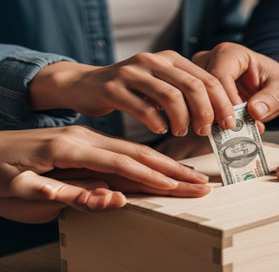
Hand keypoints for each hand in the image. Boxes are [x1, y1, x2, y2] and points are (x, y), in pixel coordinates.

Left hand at [0, 126, 209, 222]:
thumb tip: (114, 197)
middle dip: (172, 170)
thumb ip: (68, 193)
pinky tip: (161, 168)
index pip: (122, 164)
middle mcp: (85, 139)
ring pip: (135, 152)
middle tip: (201, 182)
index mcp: (69, 148)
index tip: (180, 188)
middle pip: (138, 154)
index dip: (153, 177)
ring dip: (166, 165)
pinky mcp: (87, 144)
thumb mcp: (21, 190)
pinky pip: (124, 153)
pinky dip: (148, 162)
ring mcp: (87, 139)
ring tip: (191, 176)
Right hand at [29, 51, 235, 135]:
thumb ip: (185, 93)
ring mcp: (132, 72)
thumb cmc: (131, 90)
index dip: (222, 102)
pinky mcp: (113, 87)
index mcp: (170, 58)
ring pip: (171, 96)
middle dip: (206, 112)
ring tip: (182, 132)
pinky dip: (157, 123)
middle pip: (193, 86)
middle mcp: (153, 60)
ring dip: (182, 119)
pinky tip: (160, 130)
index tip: (228, 123)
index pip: (207, 78)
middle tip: (207, 131)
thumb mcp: (160, 84)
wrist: (86, 84)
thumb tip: (217, 116)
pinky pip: (143, 107)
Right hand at [193, 43, 278, 127]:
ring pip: (196, 98)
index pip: (220, 76)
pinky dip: (208, 122)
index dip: (225, 102)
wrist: (275, 89)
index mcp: (231, 53)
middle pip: (202, 86)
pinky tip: (221, 133)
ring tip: (227, 133)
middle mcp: (212, 60)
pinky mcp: (201, 92)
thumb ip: (272, 99)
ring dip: (209, 118)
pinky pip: (197, 107)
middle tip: (228, 131)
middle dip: (214, 111)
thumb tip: (255, 111)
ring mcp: (202, 75)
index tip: (234, 122)